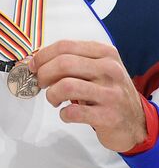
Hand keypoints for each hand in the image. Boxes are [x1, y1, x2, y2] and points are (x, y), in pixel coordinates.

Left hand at [28, 40, 146, 151]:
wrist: (136, 121)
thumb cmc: (109, 91)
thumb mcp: (98, 68)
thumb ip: (72, 61)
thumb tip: (36, 61)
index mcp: (104, 52)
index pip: (65, 46)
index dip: (43, 55)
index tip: (32, 65)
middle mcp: (109, 69)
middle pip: (63, 63)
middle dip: (43, 73)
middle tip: (40, 83)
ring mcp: (110, 93)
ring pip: (66, 86)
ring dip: (51, 94)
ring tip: (53, 99)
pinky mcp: (108, 116)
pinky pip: (74, 112)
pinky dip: (63, 114)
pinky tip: (66, 114)